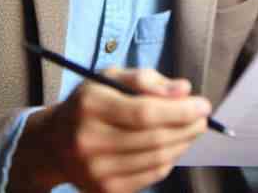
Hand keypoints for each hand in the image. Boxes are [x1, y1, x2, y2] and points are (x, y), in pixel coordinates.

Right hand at [9, 68, 209, 192]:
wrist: (53, 143)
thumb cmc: (92, 101)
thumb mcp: (112, 76)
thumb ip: (147, 79)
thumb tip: (184, 90)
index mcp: (91, 106)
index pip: (145, 113)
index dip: (180, 111)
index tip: (204, 104)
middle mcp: (89, 142)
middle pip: (154, 138)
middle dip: (188, 127)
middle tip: (204, 117)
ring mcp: (95, 171)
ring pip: (156, 159)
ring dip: (183, 143)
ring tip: (192, 128)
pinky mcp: (104, 190)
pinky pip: (150, 176)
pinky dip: (170, 159)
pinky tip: (174, 145)